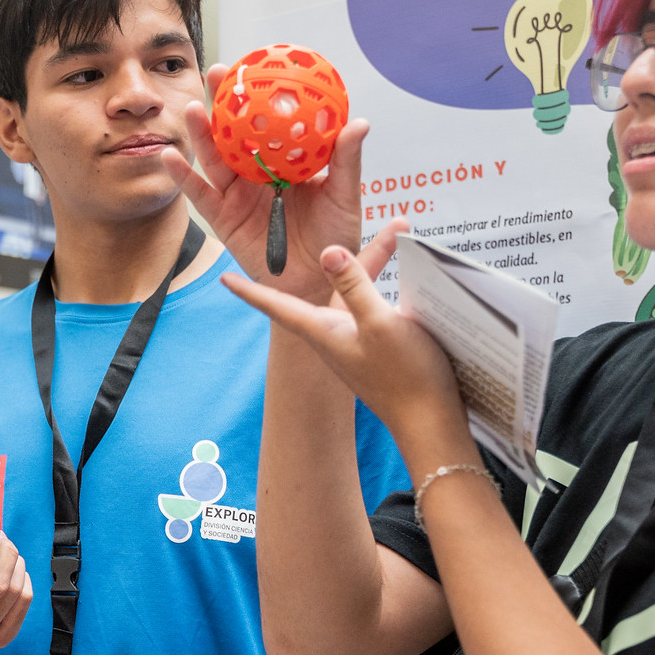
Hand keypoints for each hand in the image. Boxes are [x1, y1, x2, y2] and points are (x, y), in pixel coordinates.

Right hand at [165, 65, 372, 301]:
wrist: (317, 282)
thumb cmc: (335, 239)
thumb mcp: (344, 196)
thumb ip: (346, 161)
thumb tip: (359, 123)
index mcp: (286, 162)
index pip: (268, 121)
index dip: (258, 95)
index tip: (253, 67)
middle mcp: (258, 174)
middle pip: (234, 133)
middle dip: (223, 103)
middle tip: (217, 74)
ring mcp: (237, 194)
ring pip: (214, 157)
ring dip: (200, 133)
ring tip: (192, 109)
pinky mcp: (222, 218)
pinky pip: (200, 194)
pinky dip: (183, 176)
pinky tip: (171, 157)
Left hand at [220, 225, 466, 452]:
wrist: (431, 424)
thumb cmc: (406, 377)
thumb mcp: (378, 322)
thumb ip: (353, 286)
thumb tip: (326, 252)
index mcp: (323, 332)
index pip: (277, 305)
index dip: (250, 290)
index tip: (223, 277)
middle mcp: (332, 338)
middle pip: (327, 288)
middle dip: (344, 257)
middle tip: (367, 230)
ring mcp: (353, 344)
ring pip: (352, 295)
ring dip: (368, 267)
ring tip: (395, 239)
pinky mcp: (376, 350)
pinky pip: (369, 308)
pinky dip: (381, 287)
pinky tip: (399, 282)